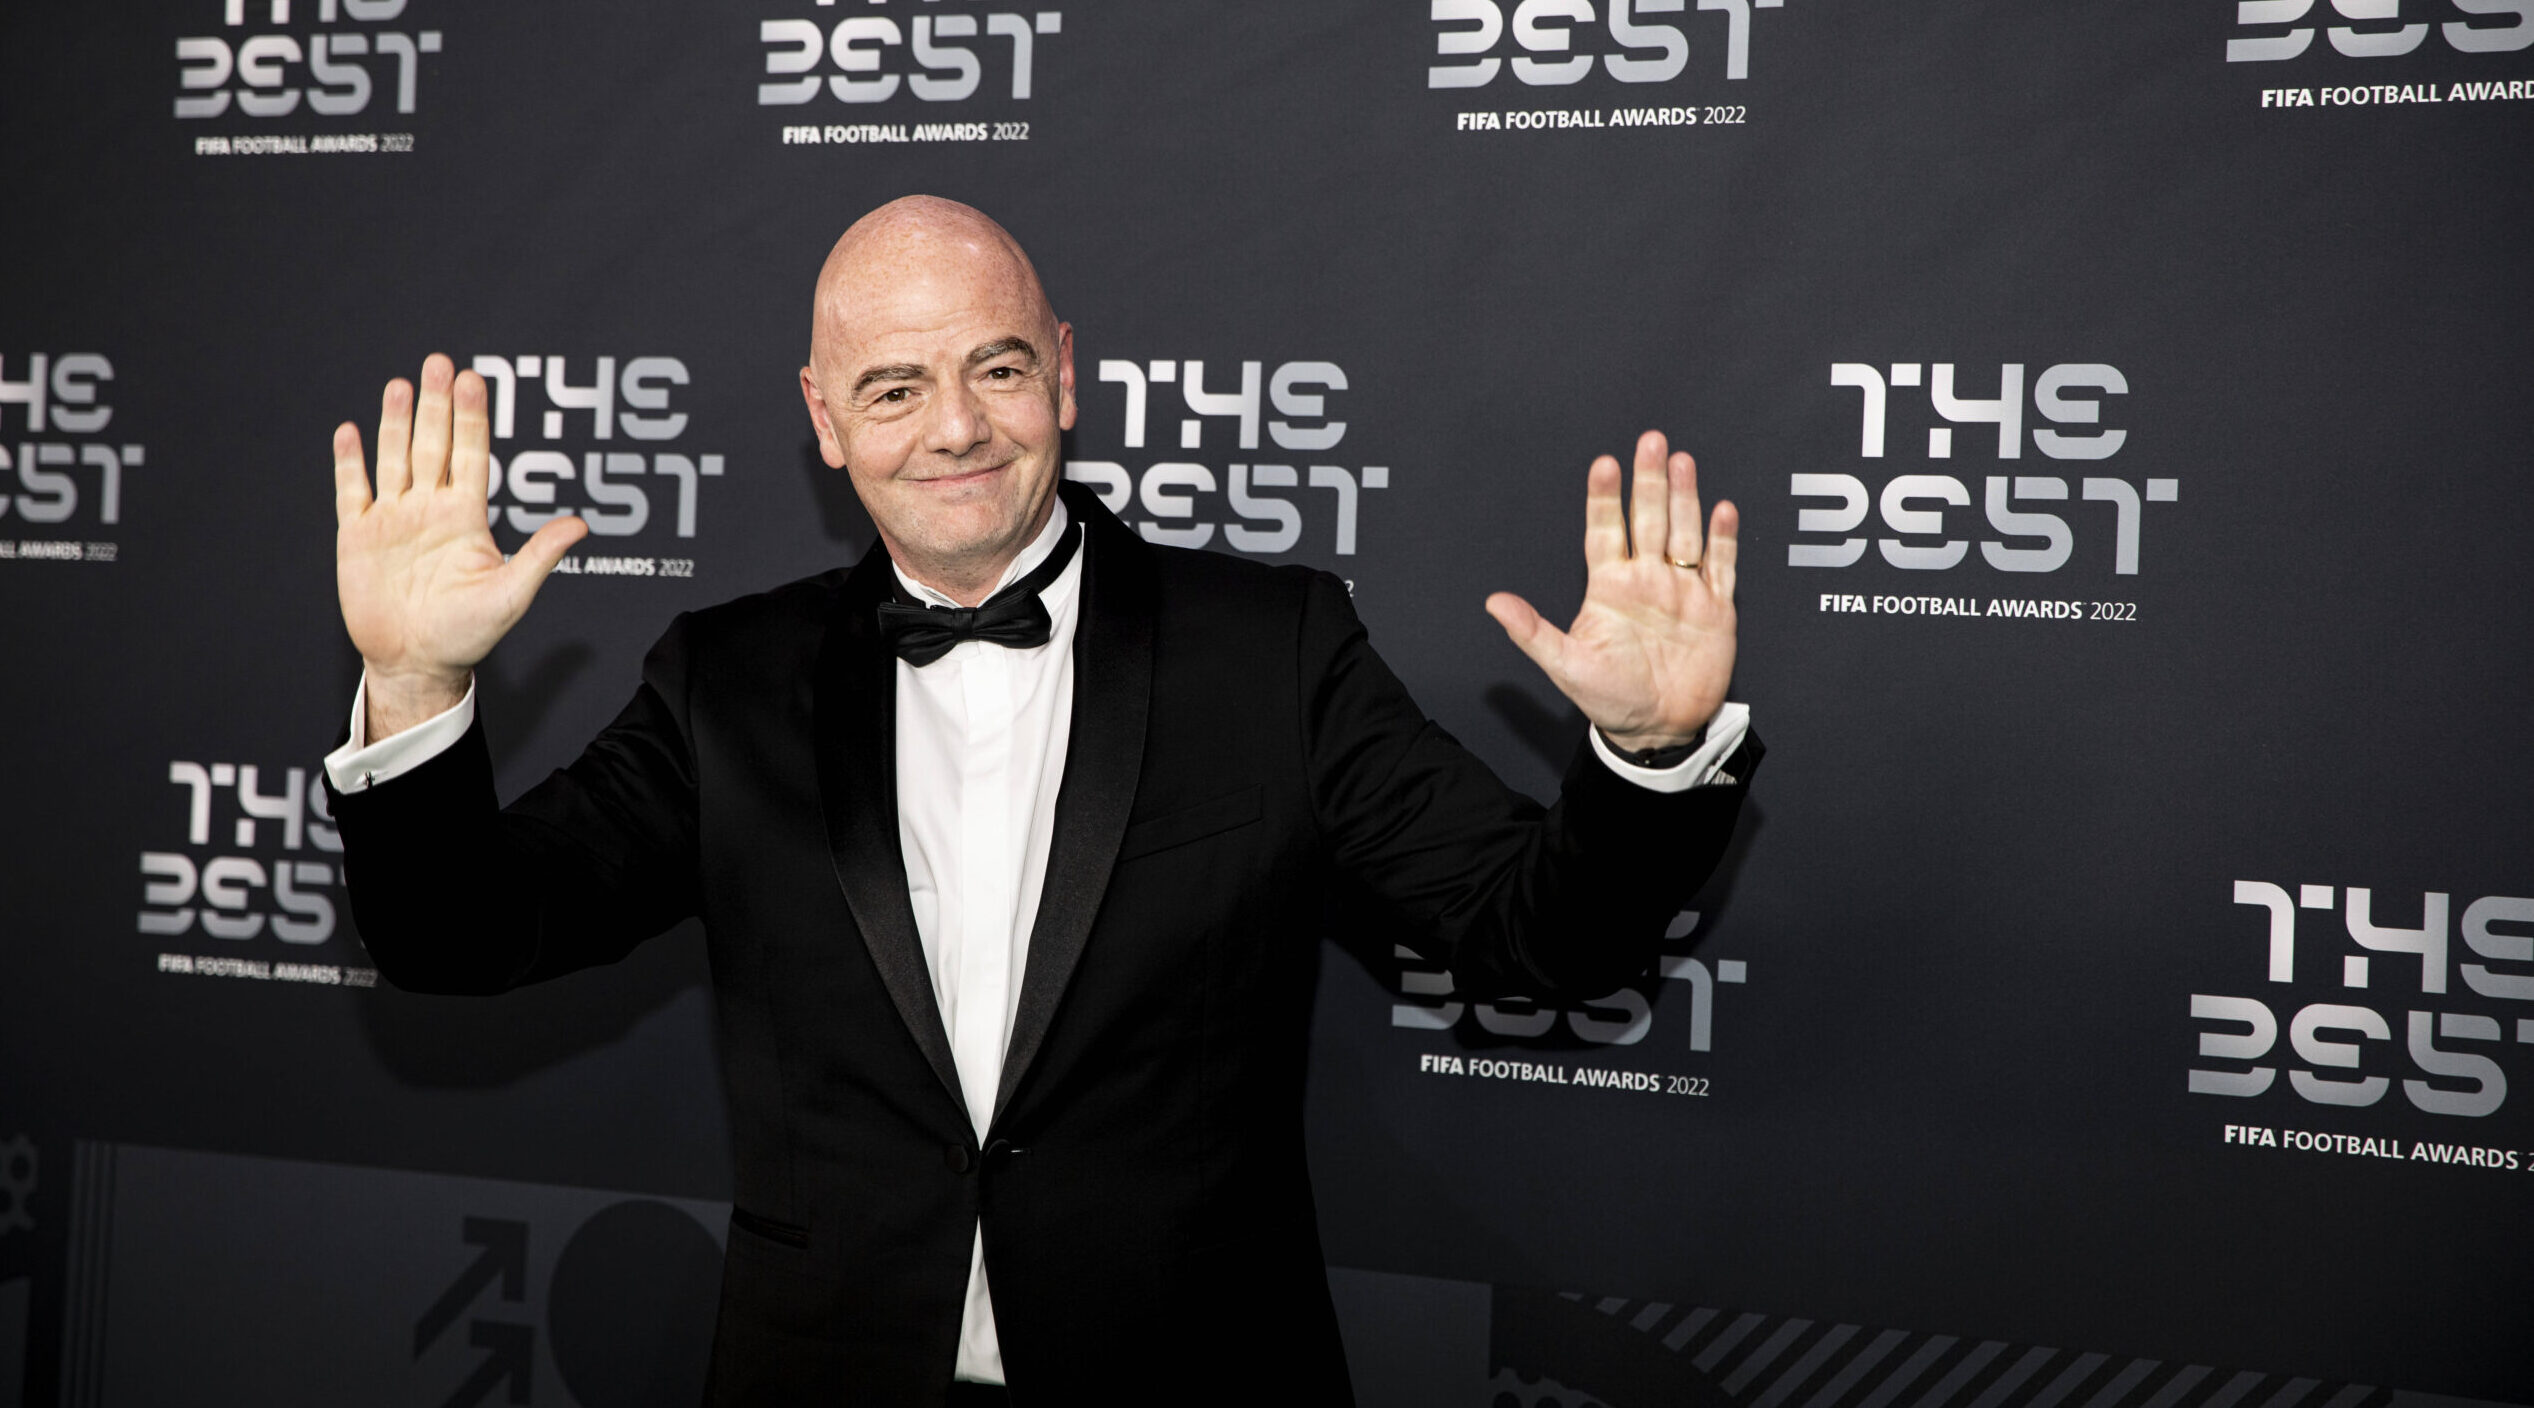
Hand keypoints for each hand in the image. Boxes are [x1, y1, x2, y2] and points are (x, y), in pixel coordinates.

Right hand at [334, 354, 586, 738]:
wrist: (417, 663)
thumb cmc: (468, 633)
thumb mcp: (511, 595)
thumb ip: (540, 555)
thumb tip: (581, 524)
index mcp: (467, 517)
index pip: (472, 455)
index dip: (472, 418)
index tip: (474, 379)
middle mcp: (430, 509)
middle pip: (433, 445)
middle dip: (437, 405)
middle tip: (439, 363)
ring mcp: (393, 519)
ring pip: (395, 458)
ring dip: (396, 422)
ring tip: (400, 384)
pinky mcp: (358, 535)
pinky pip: (352, 490)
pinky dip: (350, 462)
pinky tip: (351, 431)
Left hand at [1485, 430, 1737, 751]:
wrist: (1658, 728)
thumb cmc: (1609, 699)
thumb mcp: (1565, 666)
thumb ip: (1532, 632)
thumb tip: (1494, 602)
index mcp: (1609, 588)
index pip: (1604, 531)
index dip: (1604, 499)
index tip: (1604, 464)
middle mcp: (1646, 580)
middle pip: (1648, 520)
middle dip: (1649, 482)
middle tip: (1650, 442)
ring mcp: (1681, 591)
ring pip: (1684, 533)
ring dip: (1684, 499)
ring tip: (1681, 462)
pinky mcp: (1715, 609)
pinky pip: (1720, 567)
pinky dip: (1721, 540)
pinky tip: (1721, 510)